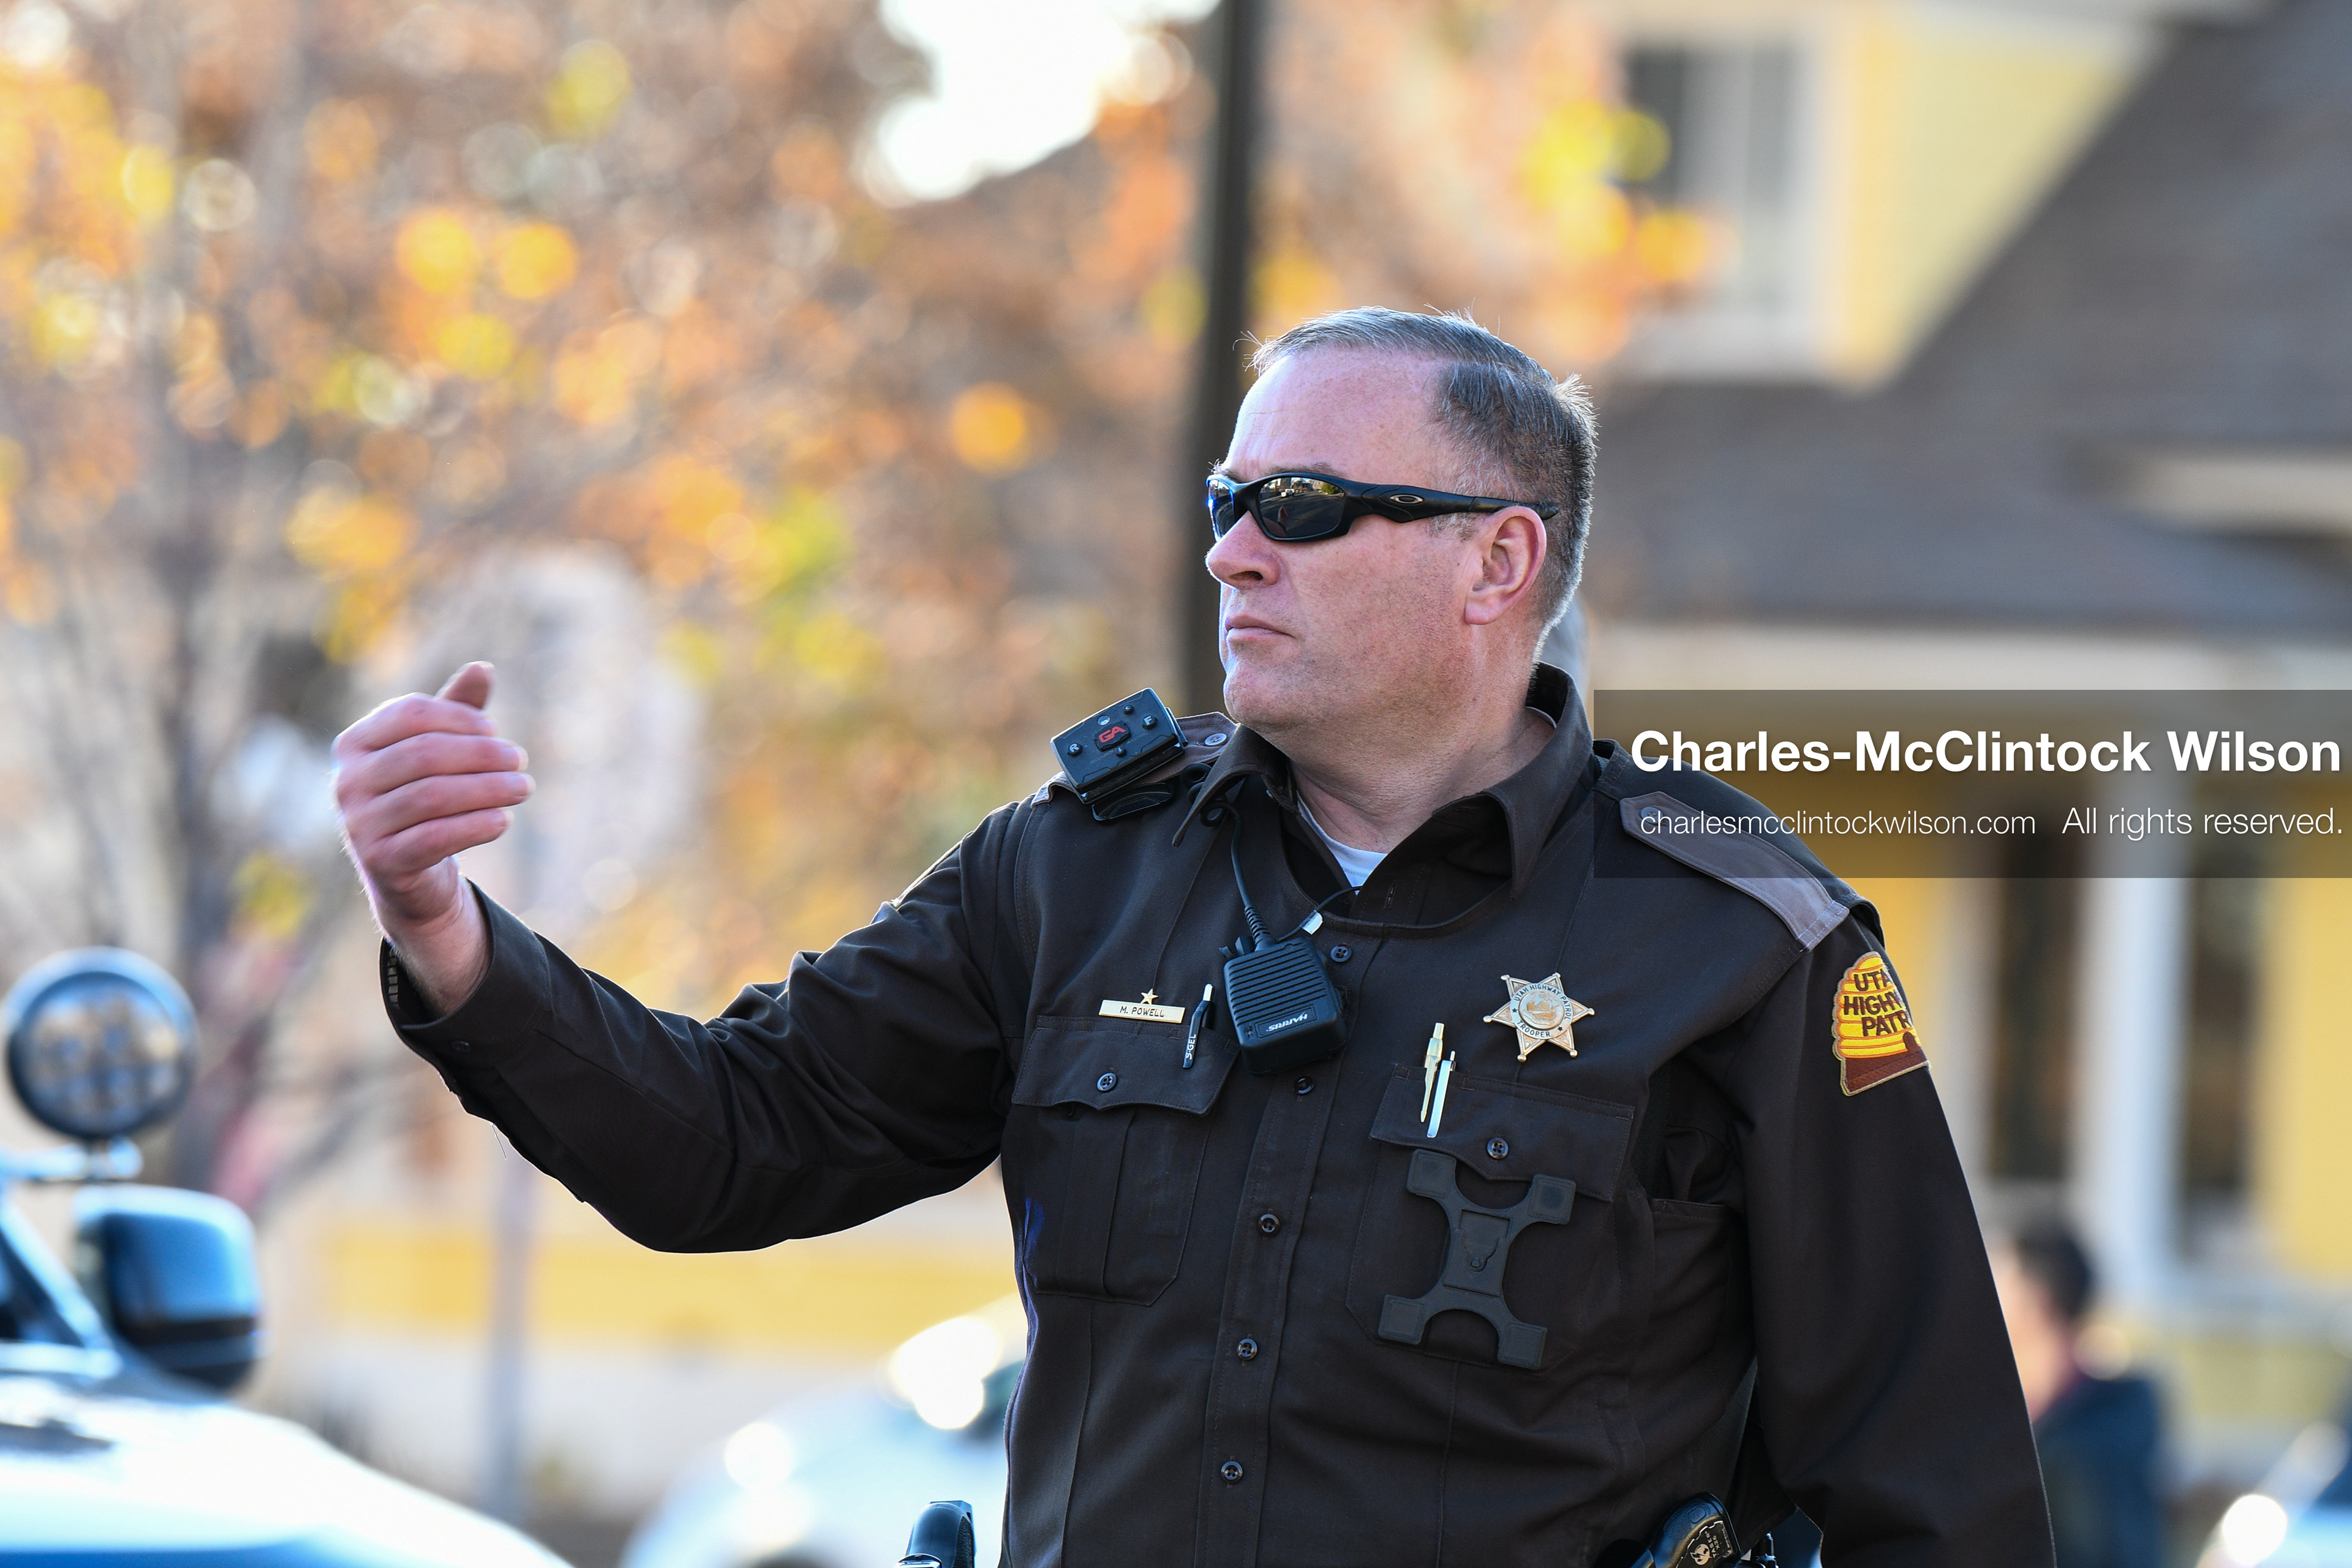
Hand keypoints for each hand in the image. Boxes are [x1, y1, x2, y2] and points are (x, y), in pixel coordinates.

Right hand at [332, 663, 532, 1010]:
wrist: (407, 871)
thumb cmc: (423, 796)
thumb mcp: (438, 751)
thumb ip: (456, 710)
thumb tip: (483, 668)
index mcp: (354, 743)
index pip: (411, 713)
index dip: (461, 718)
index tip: (497, 732)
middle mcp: (346, 781)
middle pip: (425, 753)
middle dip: (482, 754)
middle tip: (520, 761)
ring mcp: (358, 824)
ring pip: (433, 795)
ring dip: (489, 789)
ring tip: (523, 788)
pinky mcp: (381, 862)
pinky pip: (435, 837)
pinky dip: (476, 825)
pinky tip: (504, 820)